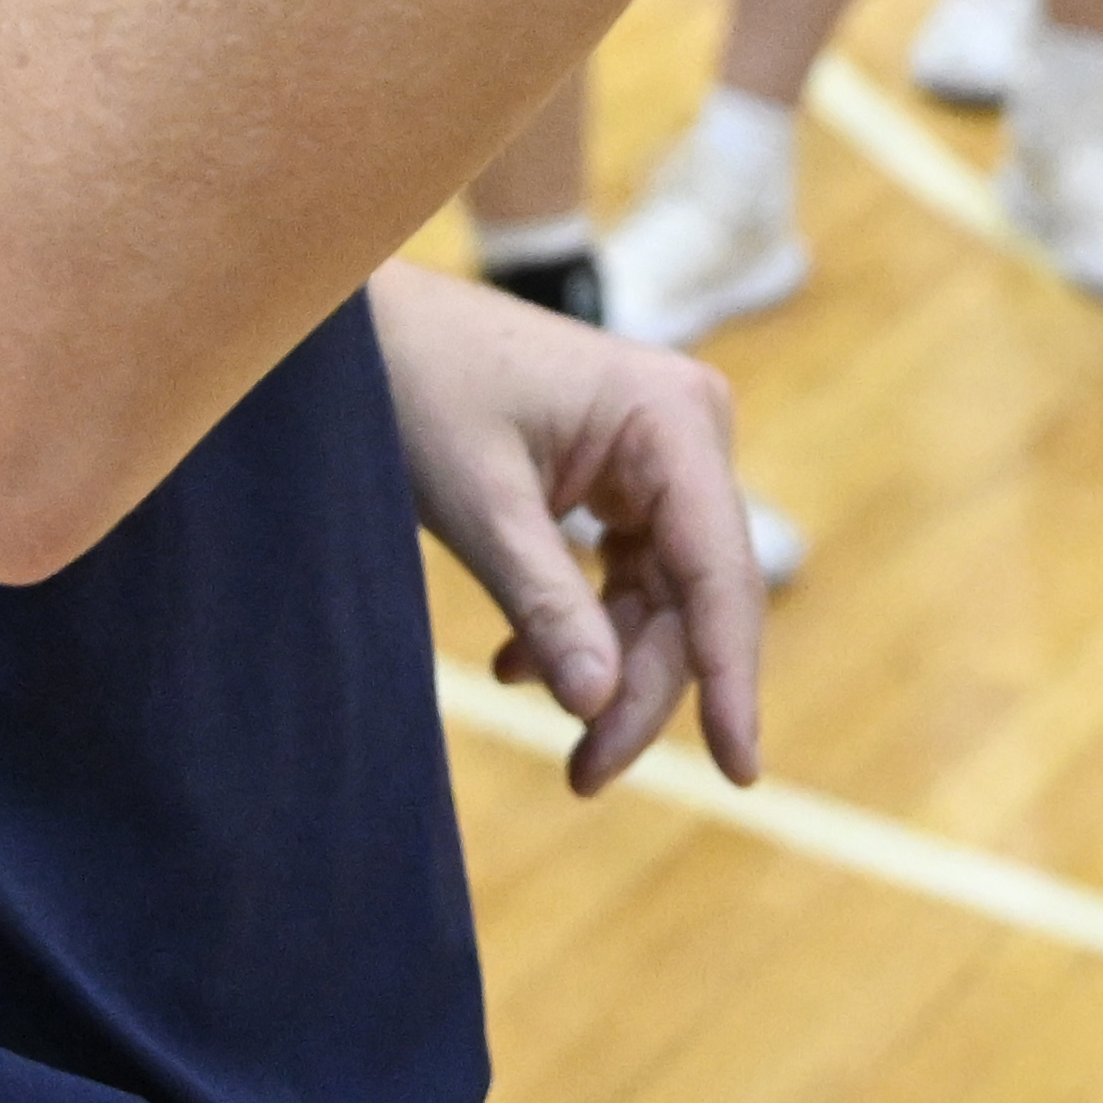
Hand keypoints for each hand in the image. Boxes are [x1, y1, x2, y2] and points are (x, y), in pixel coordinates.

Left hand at [368, 260, 764, 797]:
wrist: (366, 326)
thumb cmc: (416, 389)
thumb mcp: (478, 506)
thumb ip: (545, 605)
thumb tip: (599, 706)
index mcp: (670, 418)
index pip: (718, 570)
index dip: (728, 676)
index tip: (736, 772)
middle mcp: (686, 429)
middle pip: (694, 594)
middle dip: (641, 687)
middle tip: (583, 776)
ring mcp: (661, 452)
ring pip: (663, 595)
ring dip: (609, 667)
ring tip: (546, 732)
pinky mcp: (627, 474)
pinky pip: (629, 572)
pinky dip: (582, 627)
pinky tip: (518, 666)